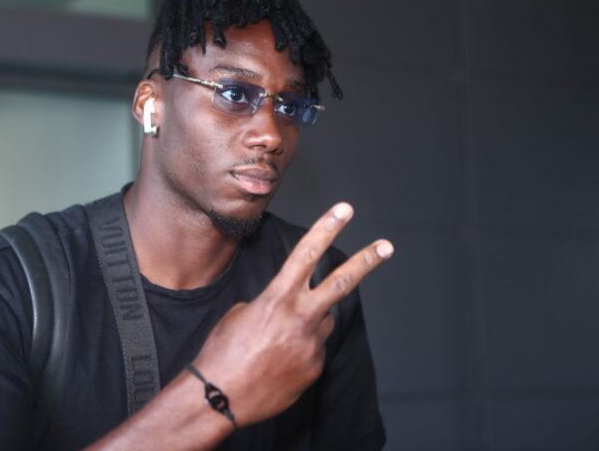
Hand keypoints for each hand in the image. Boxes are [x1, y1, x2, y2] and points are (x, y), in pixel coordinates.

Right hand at [192, 203, 392, 426]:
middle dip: (366, 261)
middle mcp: (300, 317)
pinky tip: (277, 362)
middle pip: (342, 281)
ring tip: (275, 341)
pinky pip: (313, 349)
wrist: (220, 396)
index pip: (307, 253)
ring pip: (323, 321)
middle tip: (386, 246)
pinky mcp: (315, 367)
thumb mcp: (242, 314)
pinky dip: (299, 350)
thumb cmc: (223, 351)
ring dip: (308, 322)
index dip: (326, 228)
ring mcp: (311, 344)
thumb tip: (292, 310)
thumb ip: (273, 304)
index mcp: (277, 298)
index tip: (344, 210)